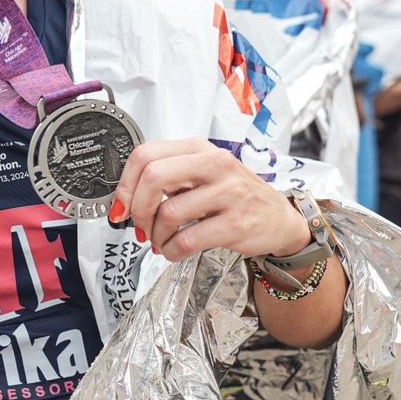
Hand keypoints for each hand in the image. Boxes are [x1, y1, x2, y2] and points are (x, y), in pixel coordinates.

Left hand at [110, 140, 311, 261]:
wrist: (279, 219)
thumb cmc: (235, 196)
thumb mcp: (202, 173)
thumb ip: (168, 177)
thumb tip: (126, 198)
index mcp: (199, 148)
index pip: (146, 154)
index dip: (125, 184)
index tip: (121, 206)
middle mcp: (214, 164)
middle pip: (153, 177)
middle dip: (138, 209)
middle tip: (140, 226)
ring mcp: (228, 193)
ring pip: (169, 212)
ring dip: (156, 235)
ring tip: (161, 241)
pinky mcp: (236, 223)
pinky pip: (187, 240)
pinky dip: (172, 251)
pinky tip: (174, 251)